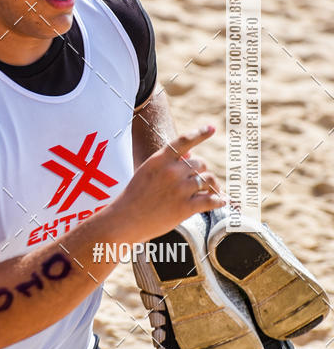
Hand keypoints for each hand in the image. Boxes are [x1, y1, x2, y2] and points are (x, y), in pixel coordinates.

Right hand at [119, 125, 224, 241]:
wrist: (125, 220)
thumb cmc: (134, 196)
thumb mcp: (146, 172)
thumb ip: (166, 164)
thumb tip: (190, 157)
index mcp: (160, 159)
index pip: (184, 141)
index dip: (200, 133)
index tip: (212, 129)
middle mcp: (172, 171)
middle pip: (200, 164)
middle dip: (201, 171)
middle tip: (201, 181)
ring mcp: (180, 189)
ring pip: (208, 180)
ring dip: (212, 185)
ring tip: (214, 191)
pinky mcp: (185, 207)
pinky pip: (211, 200)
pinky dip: (219, 200)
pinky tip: (223, 201)